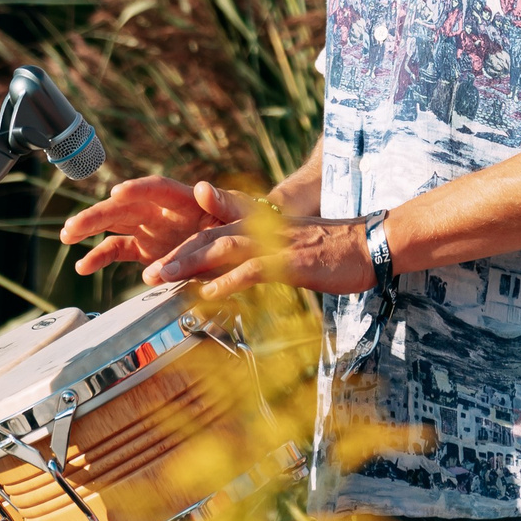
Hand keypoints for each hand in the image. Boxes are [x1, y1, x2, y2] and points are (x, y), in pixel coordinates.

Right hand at [59, 177, 253, 276]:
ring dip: (90, 229)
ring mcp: (151, 230)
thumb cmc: (245, 224)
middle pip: (125, 207)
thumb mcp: (240, 213)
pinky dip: (100, 257)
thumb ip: (223, 202)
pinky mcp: (147, 251)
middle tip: (74, 225)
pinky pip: (119, 251)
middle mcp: (161, 211)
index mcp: (184, 198)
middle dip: (98, 214)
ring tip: (67, 236)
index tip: (118, 192)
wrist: (245, 247)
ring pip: (114, 225)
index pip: (157, 189)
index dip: (137, 189)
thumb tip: (203, 187)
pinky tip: (83, 266)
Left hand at [145, 212, 376, 299]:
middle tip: (146, 273)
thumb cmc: (337, 251)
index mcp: (264, 226)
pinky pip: (253, 270)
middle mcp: (265, 229)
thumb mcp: (295, 248)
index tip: (160, 259)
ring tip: (162, 278)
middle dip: (176, 254)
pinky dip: (227, 281)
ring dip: (188, 263)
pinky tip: (207, 294)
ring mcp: (277, 244)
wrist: (373, 243)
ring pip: (222, 248)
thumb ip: (266, 257)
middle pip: (210, 236)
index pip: (216, 229)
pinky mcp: (292, 262)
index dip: (186, 243)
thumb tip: (240, 277)